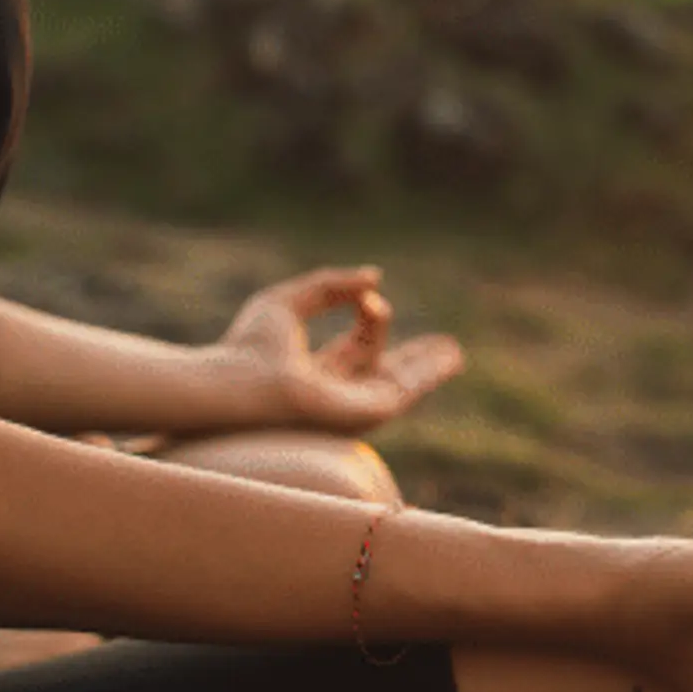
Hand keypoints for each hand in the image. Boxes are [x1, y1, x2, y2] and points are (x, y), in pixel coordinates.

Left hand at [216, 264, 465, 436]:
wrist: (237, 382)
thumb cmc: (248, 347)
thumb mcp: (290, 302)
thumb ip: (331, 285)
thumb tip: (374, 277)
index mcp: (315, 373)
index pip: (356, 347)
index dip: (371, 318)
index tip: (369, 296)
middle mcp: (336, 395)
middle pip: (385, 375)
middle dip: (416, 362)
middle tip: (446, 348)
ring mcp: (352, 408)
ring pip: (401, 387)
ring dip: (430, 370)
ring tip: (456, 353)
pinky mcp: (365, 415)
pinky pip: (404, 392)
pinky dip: (425, 370)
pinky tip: (445, 354)